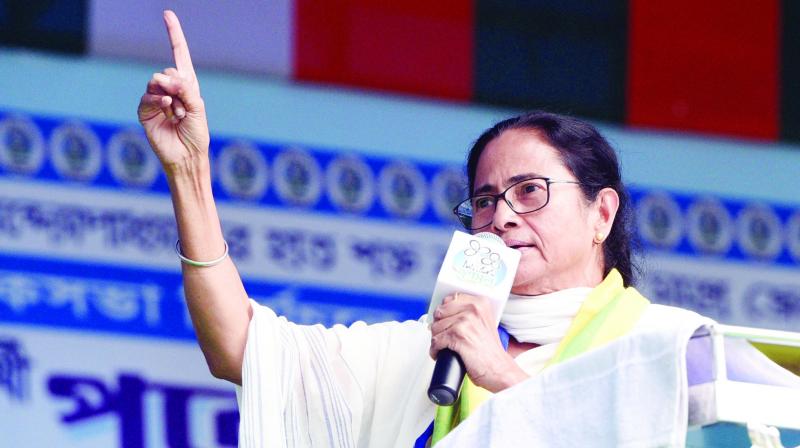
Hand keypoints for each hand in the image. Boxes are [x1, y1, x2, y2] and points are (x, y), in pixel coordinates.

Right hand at [137, 10, 209, 172]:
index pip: (179, 54)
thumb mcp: (197, 107)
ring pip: (155, 81)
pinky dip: (158, 102)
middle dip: (176, 85)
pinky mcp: (145, 111)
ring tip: (177, 113)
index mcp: (186, 85)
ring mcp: (156, 99)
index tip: (167, 14)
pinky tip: (168, 111)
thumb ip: (185, 89)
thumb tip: (166, 78)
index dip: (173, 34)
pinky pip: (147, 96)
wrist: (187, 155)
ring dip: (169, 97)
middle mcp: (170, 89)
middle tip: (183, 105)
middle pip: (166, 70)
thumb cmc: (196, 133)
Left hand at [429, 293, 527, 392]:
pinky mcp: (458, 336)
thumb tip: (443, 313)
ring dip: (436, 339)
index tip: (444, 320)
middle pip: (439, 312)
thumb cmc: (490, 351)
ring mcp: (465, 322)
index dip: (444, 312)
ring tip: (443, 347)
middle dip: (438, 326)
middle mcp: (472, 309)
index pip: (449, 299)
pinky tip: (441, 353)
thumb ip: (467, 313)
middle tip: (443, 336)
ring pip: (435, 327)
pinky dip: (435, 350)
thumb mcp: (483, 323)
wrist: (499, 369)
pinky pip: (435, 341)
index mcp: (479, 302)